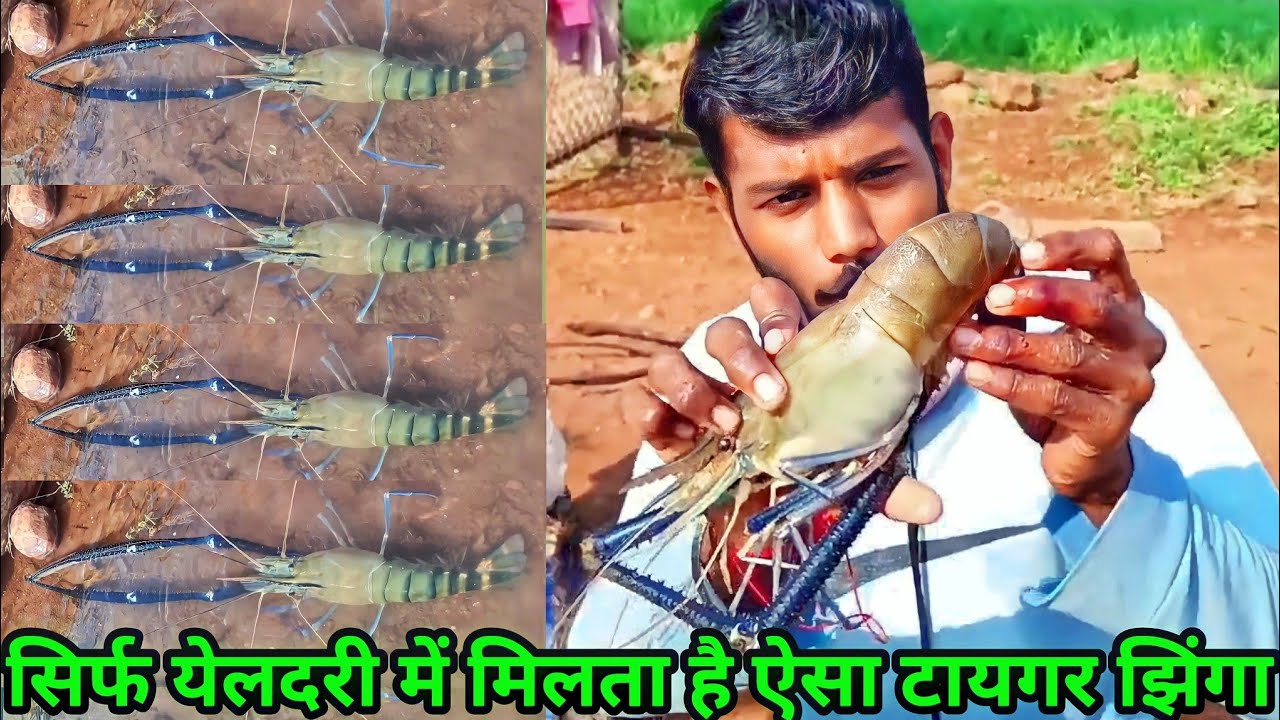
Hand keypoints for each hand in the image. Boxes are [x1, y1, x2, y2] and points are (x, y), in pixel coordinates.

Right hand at [623, 278, 941, 524]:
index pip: (767, 298)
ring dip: (693, 387)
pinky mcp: (657, 420)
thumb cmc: (798, 466)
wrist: (749, 509)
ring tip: (723, 426)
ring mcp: (689, 389)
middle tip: (769, 397)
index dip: (772, 310)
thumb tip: (934, 507)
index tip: (787, 342)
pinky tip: (673, 438)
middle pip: (722, 329)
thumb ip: (885, 481)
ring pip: (671, 359)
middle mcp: (729, 363)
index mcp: (778, 354)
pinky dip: (648, 413)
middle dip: (741, 356)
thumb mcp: (844, 471)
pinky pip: (637, 401)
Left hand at [948, 229, 1165, 524]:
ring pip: (1068, 354)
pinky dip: (1009, 384)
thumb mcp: (1039, 336)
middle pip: (1094, 303)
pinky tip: (977, 375)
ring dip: (1009, 345)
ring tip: (965, 342)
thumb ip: (1016, 308)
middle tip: (991, 299)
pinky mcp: (1112, 422)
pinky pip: (1055, 397)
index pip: (1109, 254)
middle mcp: (1140, 338)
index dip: (1069, 247)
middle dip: (1039, 295)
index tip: (1023, 254)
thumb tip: (968, 282)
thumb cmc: (1058, 382)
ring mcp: (1131, 382)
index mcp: (1124, 302)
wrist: (1080, 455)